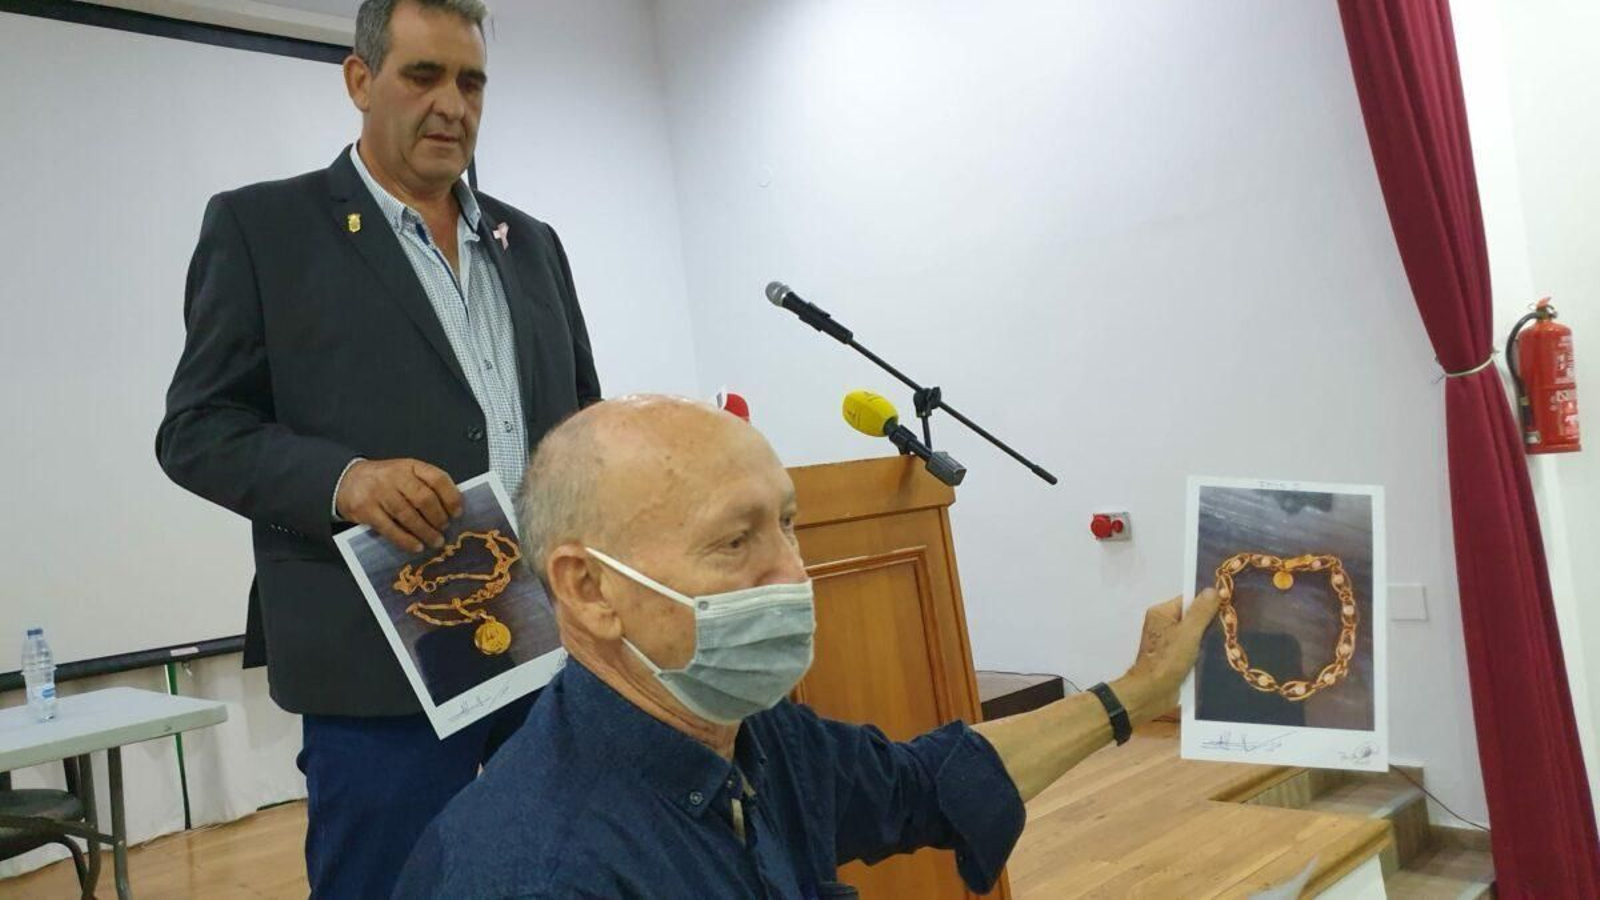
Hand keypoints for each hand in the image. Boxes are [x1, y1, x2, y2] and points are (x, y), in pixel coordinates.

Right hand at [335, 459, 463, 552]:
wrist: (347, 480)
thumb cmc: (384, 480)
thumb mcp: (406, 473)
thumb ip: (426, 485)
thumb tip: (452, 509)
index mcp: (410, 466)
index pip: (437, 478)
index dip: (451, 497)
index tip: (458, 513)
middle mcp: (395, 476)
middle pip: (424, 498)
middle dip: (438, 518)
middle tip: (445, 529)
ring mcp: (379, 492)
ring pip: (408, 515)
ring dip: (425, 532)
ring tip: (436, 541)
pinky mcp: (366, 510)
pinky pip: (390, 528)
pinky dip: (406, 540)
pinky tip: (416, 546)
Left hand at [1116, 589, 1221, 722]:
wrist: (1152, 693)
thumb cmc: (1168, 660)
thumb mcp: (1188, 633)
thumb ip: (1201, 612)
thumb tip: (1213, 589)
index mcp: (1162, 613)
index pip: (1189, 599)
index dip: (1209, 601)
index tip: (1231, 604)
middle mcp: (1164, 624)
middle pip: (1194, 616)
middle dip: (1212, 620)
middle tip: (1236, 623)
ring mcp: (1169, 642)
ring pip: (1196, 634)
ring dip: (1210, 637)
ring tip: (1233, 638)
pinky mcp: (1175, 658)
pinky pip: (1194, 648)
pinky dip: (1205, 650)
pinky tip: (1223, 653)